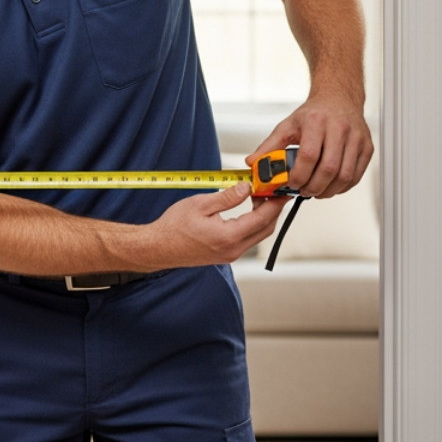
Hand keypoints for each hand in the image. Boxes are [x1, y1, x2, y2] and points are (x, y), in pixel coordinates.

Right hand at [138, 182, 290, 268]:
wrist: (158, 247)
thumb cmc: (174, 226)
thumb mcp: (200, 204)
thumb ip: (227, 196)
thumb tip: (247, 187)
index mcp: (229, 236)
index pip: (262, 218)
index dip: (275, 203)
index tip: (282, 190)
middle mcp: (234, 249)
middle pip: (266, 229)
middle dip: (273, 209)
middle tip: (273, 191)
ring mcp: (230, 254)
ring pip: (258, 235)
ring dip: (263, 216)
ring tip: (259, 196)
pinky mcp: (226, 254)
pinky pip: (248, 239)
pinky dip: (253, 224)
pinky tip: (247, 210)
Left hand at [246, 93, 371, 198]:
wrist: (339, 99)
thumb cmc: (313, 114)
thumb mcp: (288, 125)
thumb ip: (270, 146)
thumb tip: (253, 163)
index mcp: (317, 121)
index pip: (309, 155)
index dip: (300, 175)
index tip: (292, 184)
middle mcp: (340, 128)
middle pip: (329, 168)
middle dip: (314, 187)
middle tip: (304, 191)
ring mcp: (356, 138)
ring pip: (345, 175)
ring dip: (329, 190)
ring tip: (316, 191)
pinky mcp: (367, 147)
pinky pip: (356, 175)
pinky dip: (343, 187)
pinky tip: (331, 186)